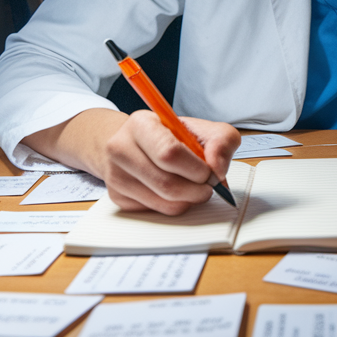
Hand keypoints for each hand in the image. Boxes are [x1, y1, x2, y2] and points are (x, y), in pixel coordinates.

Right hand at [99, 110, 240, 214]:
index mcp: (141, 124)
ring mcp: (115, 175)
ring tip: (192, 186)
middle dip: (197, 190)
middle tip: (207, 185)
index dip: (196, 169)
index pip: (169, 153)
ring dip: (189, 200)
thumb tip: (218, 168)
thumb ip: (221, 141)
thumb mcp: (199, 128)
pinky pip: (156, 212)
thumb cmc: (168, 136)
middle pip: (167, 184)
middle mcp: (120, 148)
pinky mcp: (118, 197)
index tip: (208, 171)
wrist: (134, 143)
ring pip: (164, 204)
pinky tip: (174, 191)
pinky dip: (174, 206)